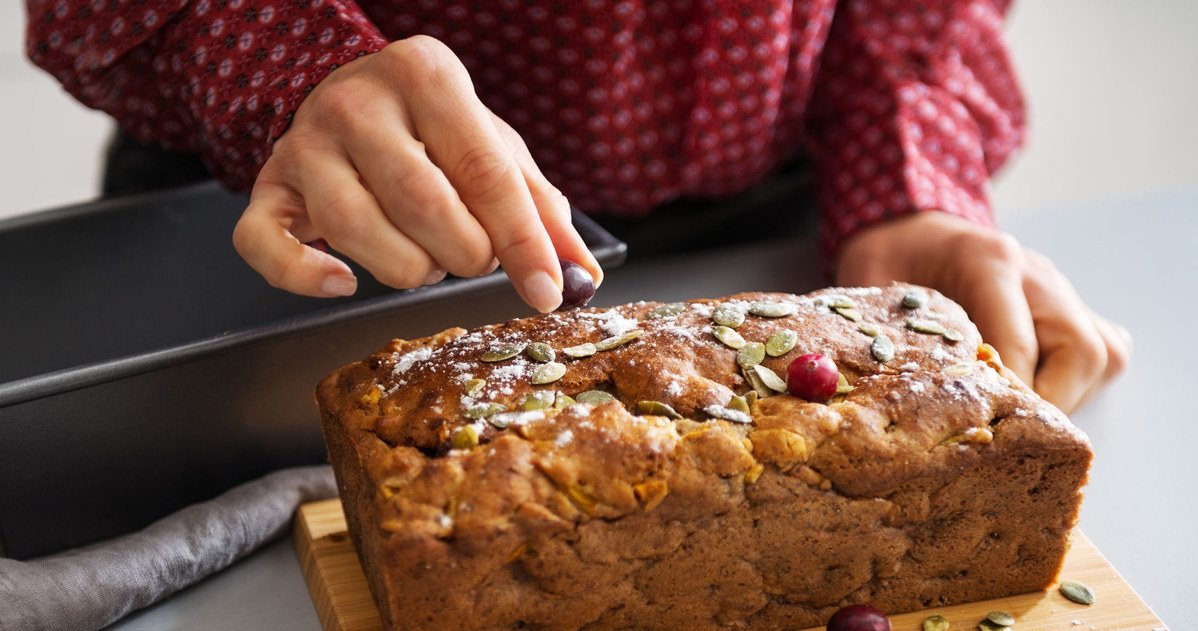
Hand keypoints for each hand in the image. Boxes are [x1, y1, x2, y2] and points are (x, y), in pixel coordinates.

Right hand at [232, 36, 601, 312]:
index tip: (547, 290)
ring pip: (354, 230)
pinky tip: (344, 280)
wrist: (347, 97)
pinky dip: (306, 277)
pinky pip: (267, 246)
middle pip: (423, 204)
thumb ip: (539, 208)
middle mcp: (357, 103)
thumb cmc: (431, 130)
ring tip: (425, 257)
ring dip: (407, 269)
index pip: (484, 172)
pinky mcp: (268, 187)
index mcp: (425, 76)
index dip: (522, 242)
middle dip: (465, 254)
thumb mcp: (493, 147)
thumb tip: (580, 276)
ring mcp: (304, 145)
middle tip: (474, 255)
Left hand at [834, 211, 1130, 413]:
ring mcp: (1058, 289)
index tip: (980, 430)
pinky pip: (1104, 348)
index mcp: (987, 262)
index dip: (1005, 395)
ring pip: (1102, 353)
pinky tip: (1037, 393)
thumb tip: (872, 391)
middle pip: (1081, 350)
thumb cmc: (889, 256)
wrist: (909, 226)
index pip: (1019, 341)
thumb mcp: (871, 283)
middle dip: (1047, 404)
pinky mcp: (1068, 305)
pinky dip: (1079, 382)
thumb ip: (884, 328)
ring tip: (1017, 417)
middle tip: (1002, 432)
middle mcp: (1035, 274)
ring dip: (1068, 397)